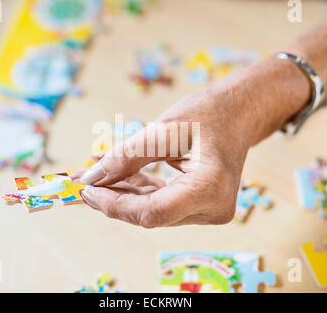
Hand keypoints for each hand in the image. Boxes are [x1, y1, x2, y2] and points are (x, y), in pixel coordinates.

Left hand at [75, 58, 309, 226]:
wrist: (241, 112)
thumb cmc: (209, 113)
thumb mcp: (163, 129)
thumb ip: (125, 156)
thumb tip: (91, 176)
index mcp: (210, 187)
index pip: (151, 211)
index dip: (114, 205)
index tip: (86, 190)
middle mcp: (214, 208)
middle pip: (151, 214)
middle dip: (114, 199)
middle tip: (86, 182)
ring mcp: (210, 211)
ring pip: (154, 211)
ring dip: (124, 195)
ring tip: (98, 177)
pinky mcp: (204, 207)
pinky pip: (163, 205)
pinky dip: (140, 192)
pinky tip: (119, 178)